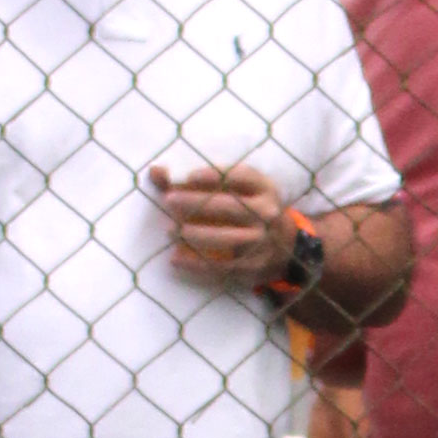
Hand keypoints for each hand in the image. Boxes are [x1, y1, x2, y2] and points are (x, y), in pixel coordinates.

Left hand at [148, 160, 300, 288]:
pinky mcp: (254, 265)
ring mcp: (263, 241)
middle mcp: (268, 213)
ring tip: (169, 230)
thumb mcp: (232, 190)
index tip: (189, 177)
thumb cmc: (245, 208)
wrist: (282, 246)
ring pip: (227, 238)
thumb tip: (155, 172)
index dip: (215, 176)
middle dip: (197, 203)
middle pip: (231, 207)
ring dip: (196, 234)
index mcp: (264, 189)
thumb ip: (190, 181)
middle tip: (168, 200)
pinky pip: (223, 266)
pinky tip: (175, 258)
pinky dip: (196, 263)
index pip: (241, 177)